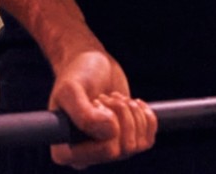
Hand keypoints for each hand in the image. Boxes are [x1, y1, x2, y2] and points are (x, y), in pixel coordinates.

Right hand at [48, 49, 157, 167]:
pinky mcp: (127, 139)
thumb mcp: (71, 89)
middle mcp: (89, 156)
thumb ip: (84, 115)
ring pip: (136, 145)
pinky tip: (130, 102)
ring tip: (114, 97)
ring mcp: (109, 149)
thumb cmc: (76, 74)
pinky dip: (144, 116)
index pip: (105, 152)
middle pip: (123, 149)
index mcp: (67, 152)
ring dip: (130, 113)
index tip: (95, 102)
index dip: (108, 124)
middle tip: (105, 97)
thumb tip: (111, 132)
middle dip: (120, 115)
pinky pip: (148, 139)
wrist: (90, 60)